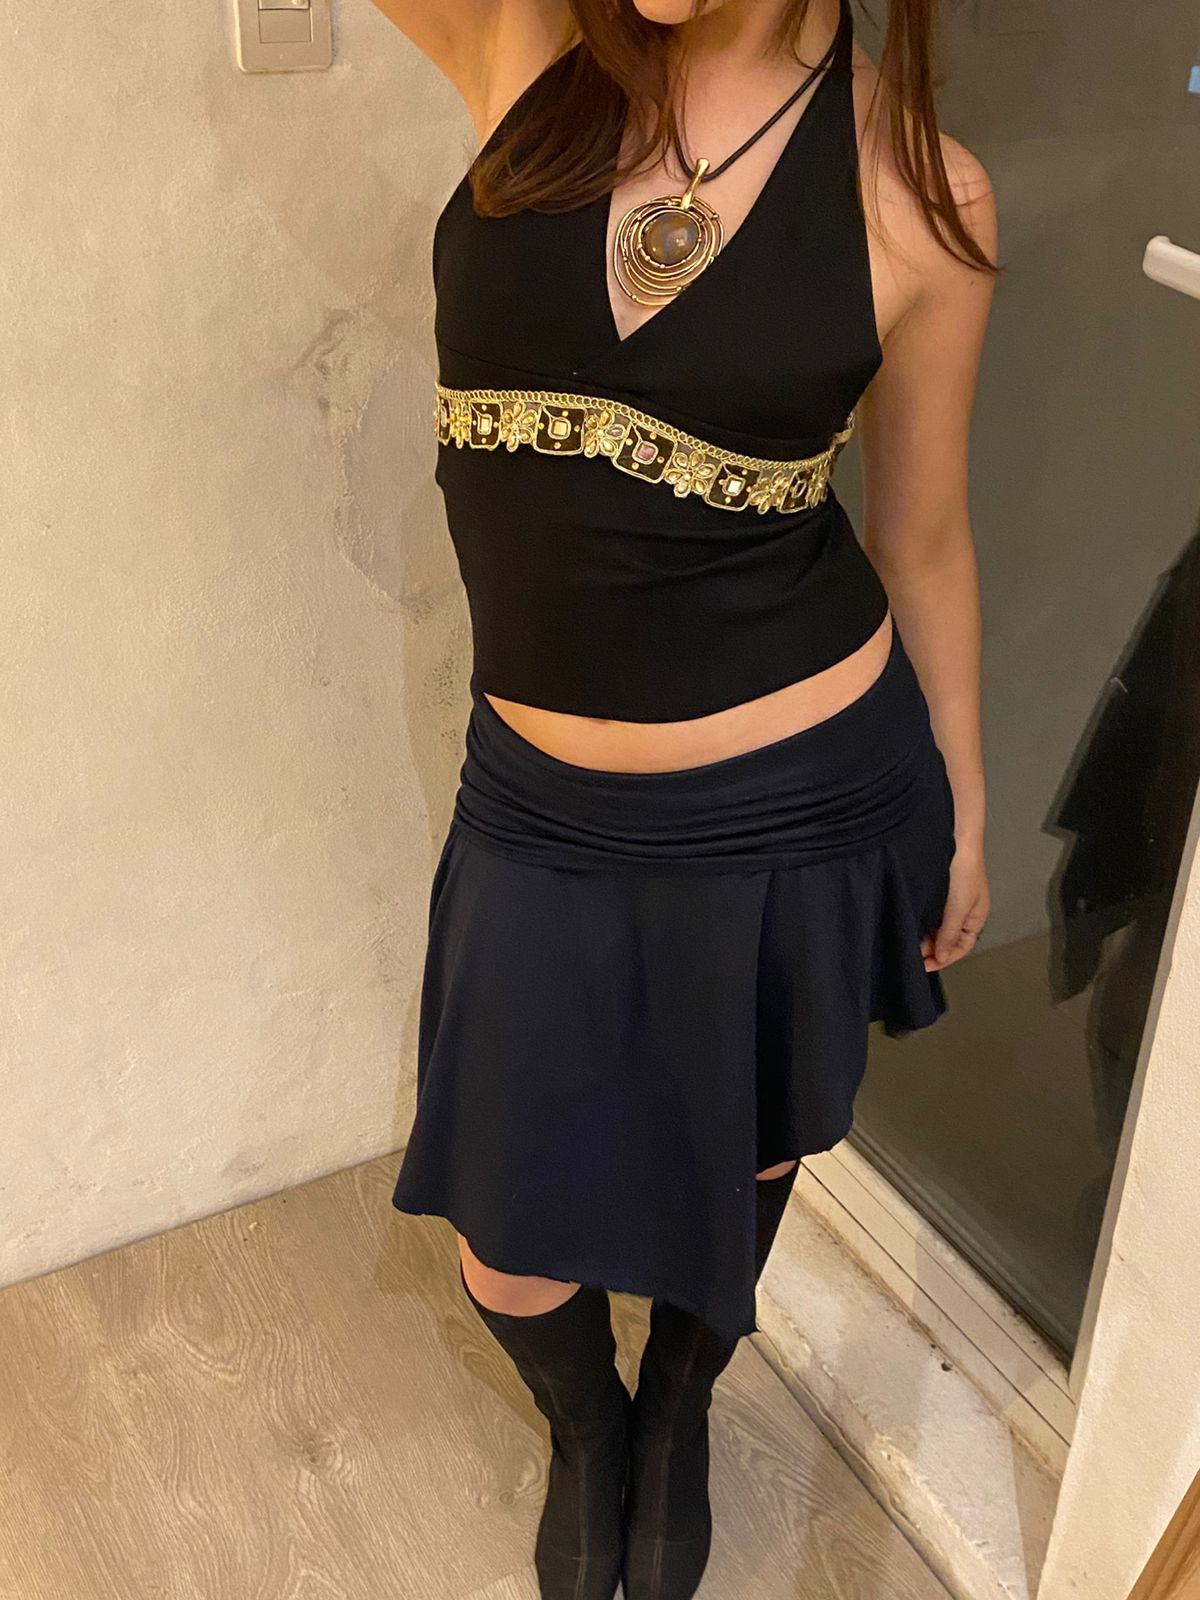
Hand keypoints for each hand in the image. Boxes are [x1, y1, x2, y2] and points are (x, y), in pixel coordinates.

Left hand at [922, 839, 988, 971]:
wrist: (955, 839)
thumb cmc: (966, 868)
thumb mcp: (959, 907)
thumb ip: (950, 933)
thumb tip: (943, 955)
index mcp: (975, 918)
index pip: (962, 948)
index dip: (945, 958)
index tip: (926, 965)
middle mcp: (963, 912)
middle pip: (948, 939)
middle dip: (932, 949)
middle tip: (914, 954)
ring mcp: (950, 902)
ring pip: (937, 928)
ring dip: (925, 936)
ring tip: (911, 941)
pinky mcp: (937, 893)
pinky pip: (930, 915)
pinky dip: (921, 922)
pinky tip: (911, 923)